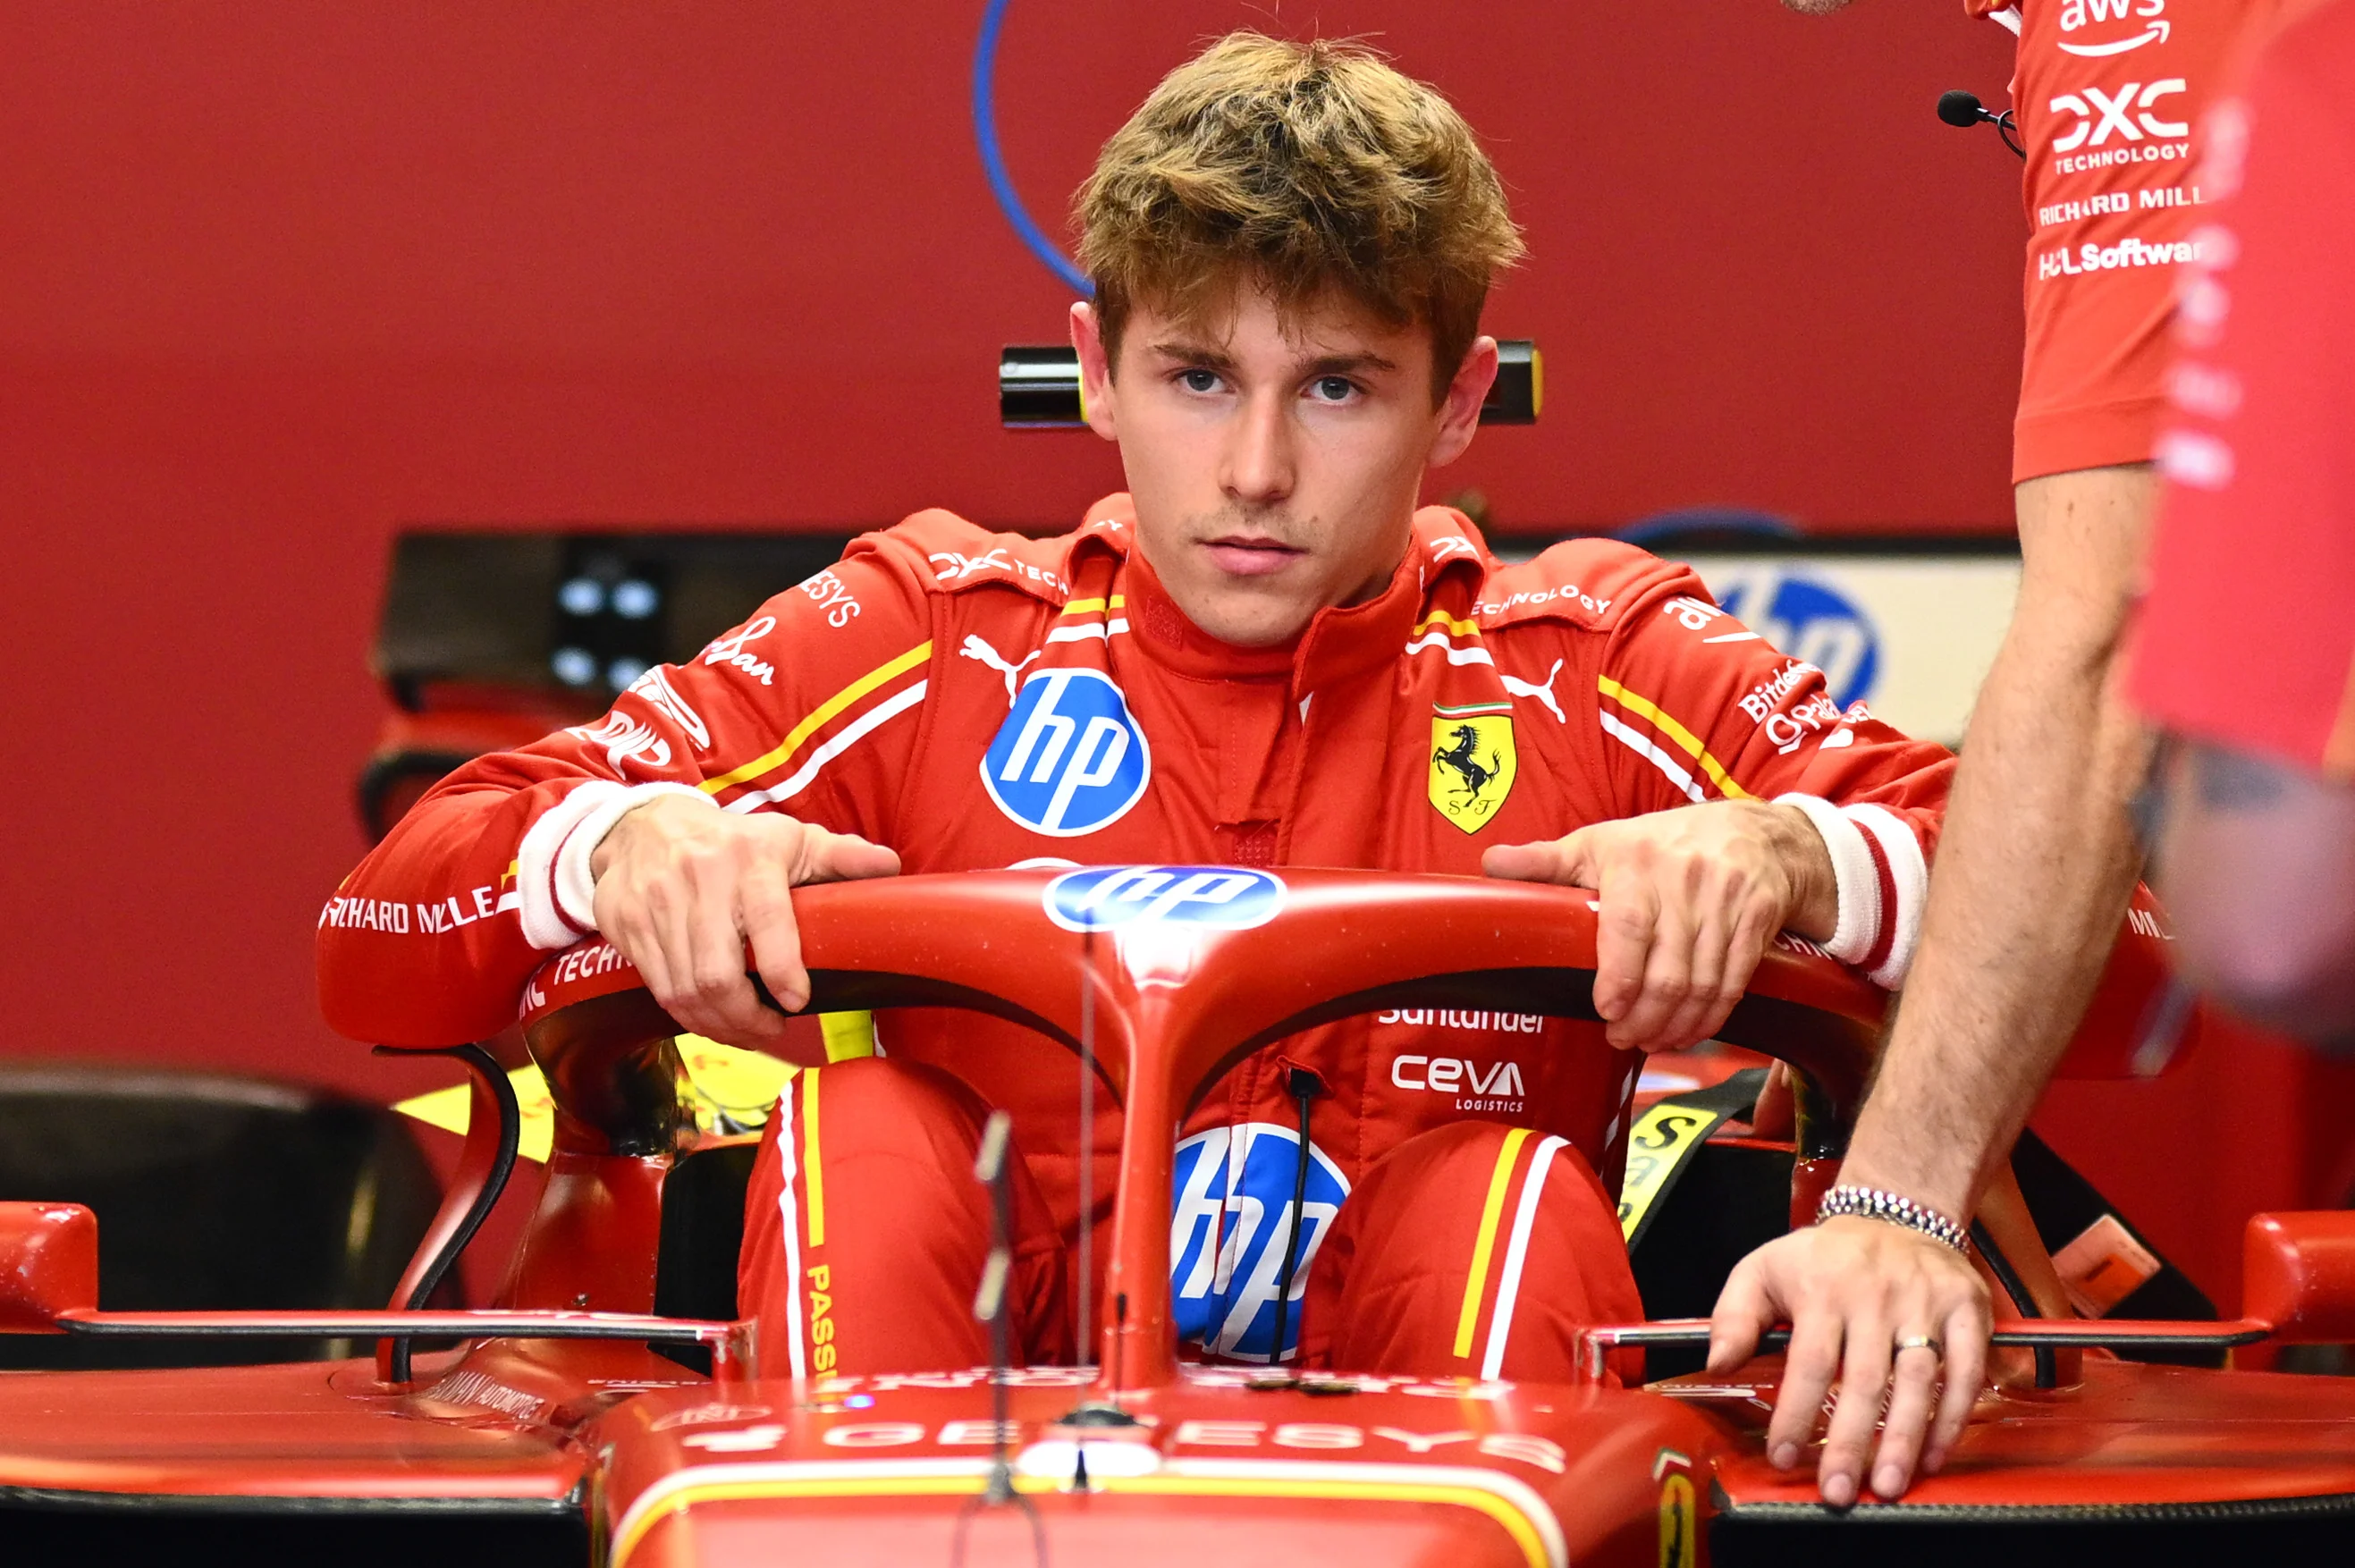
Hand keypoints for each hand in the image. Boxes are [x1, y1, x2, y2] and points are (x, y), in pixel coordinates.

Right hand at [588, 795, 899, 1046]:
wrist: (641, 824)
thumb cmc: (732, 840)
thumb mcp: (788, 839)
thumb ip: (840, 857)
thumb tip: (891, 868)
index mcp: (748, 859)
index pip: (767, 919)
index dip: (782, 968)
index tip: (797, 1001)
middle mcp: (699, 881)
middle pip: (716, 973)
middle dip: (747, 1017)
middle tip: (773, 1029)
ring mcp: (656, 906)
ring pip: (684, 990)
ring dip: (720, 1025)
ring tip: (747, 1032)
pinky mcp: (625, 925)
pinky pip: (658, 988)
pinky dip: (688, 1015)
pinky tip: (712, 1019)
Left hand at [1483, 801, 1836, 1050]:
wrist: (1755, 832)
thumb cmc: (1661, 843)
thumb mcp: (1601, 842)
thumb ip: (1546, 860)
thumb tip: (1490, 863)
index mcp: (1637, 862)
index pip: (1628, 926)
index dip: (1618, 977)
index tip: (1605, 1010)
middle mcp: (1685, 881)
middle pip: (1668, 970)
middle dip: (1644, 1017)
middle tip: (1622, 1038)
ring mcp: (1726, 903)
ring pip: (1702, 983)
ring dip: (1676, 1025)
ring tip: (1651, 1041)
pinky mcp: (1757, 922)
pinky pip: (1735, 982)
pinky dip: (1712, 1017)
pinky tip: (1689, 1032)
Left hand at [1709, 1217, 1990, 1504]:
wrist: (1895, 1212)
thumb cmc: (1823, 1256)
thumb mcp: (1763, 1267)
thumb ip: (1734, 1315)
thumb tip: (1717, 1363)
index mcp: (1823, 1289)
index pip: (1809, 1362)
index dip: (1797, 1413)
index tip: (1785, 1456)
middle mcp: (1877, 1297)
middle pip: (1865, 1379)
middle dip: (1852, 1441)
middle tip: (1840, 1491)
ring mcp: (1926, 1303)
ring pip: (1919, 1380)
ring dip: (1905, 1438)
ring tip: (1890, 1485)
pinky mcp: (1967, 1310)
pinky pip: (1966, 1370)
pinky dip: (1954, 1416)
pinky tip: (1935, 1454)